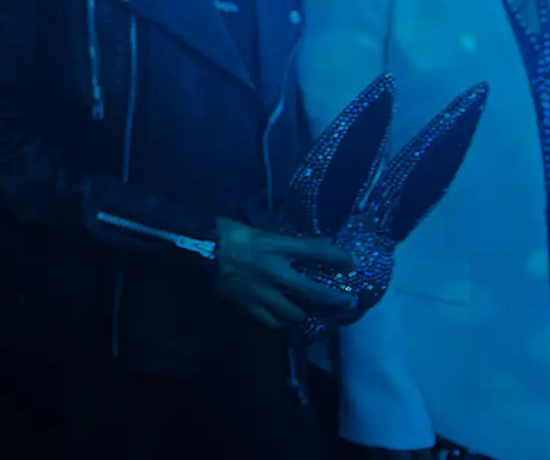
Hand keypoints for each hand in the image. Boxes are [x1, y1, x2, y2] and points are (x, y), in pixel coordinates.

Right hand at [212, 218, 358, 329]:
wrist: (196, 250)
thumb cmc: (224, 233)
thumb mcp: (254, 228)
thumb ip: (275, 240)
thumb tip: (293, 246)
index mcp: (274, 246)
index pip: (314, 251)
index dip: (337, 257)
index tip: (353, 262)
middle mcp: (275, 272)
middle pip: (314, 291)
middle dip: (335, 299)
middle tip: (349, 302)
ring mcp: (263, 292)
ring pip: (295, 313)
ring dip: (303, 312)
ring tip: (308, 311)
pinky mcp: (249, 306)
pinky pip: (272, 321)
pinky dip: (280, 321)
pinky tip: (282, 318)